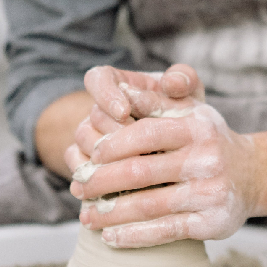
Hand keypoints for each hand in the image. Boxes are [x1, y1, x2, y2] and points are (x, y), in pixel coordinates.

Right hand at [63, 64, 203, 183]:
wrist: (178, 153)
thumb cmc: (181, 114)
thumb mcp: (188, 94)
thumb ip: (184, 79)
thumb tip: (173, 82)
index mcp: (119, 84)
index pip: (98, 79)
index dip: (106, 95)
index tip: (124, 112)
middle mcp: (99, 109)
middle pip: (93, 116)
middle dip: (115, 133)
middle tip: (141, 148)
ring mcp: (89, 137)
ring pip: (83, 142)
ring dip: (107, 157)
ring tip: (137, 169)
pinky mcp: (85, 163)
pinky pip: (78, 166)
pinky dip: (95, 176)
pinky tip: (118, 187)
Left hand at [70, 78, 260, 247]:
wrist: (253, 175)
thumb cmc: (209, 140)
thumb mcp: (190, 113)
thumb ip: (156, 102)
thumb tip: (119, 92)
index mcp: (198, 127)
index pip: (144, 134)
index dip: (112, 145)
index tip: (90, 155)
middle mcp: (207, 159)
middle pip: (140, 172)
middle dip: (101, 181)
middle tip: (79, 187)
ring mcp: (210, 193)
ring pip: (148, 206)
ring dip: (109, 214)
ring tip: (86, 216)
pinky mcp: (211, 223)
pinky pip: (164, 231)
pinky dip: (132, 236)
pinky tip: (110, 236)